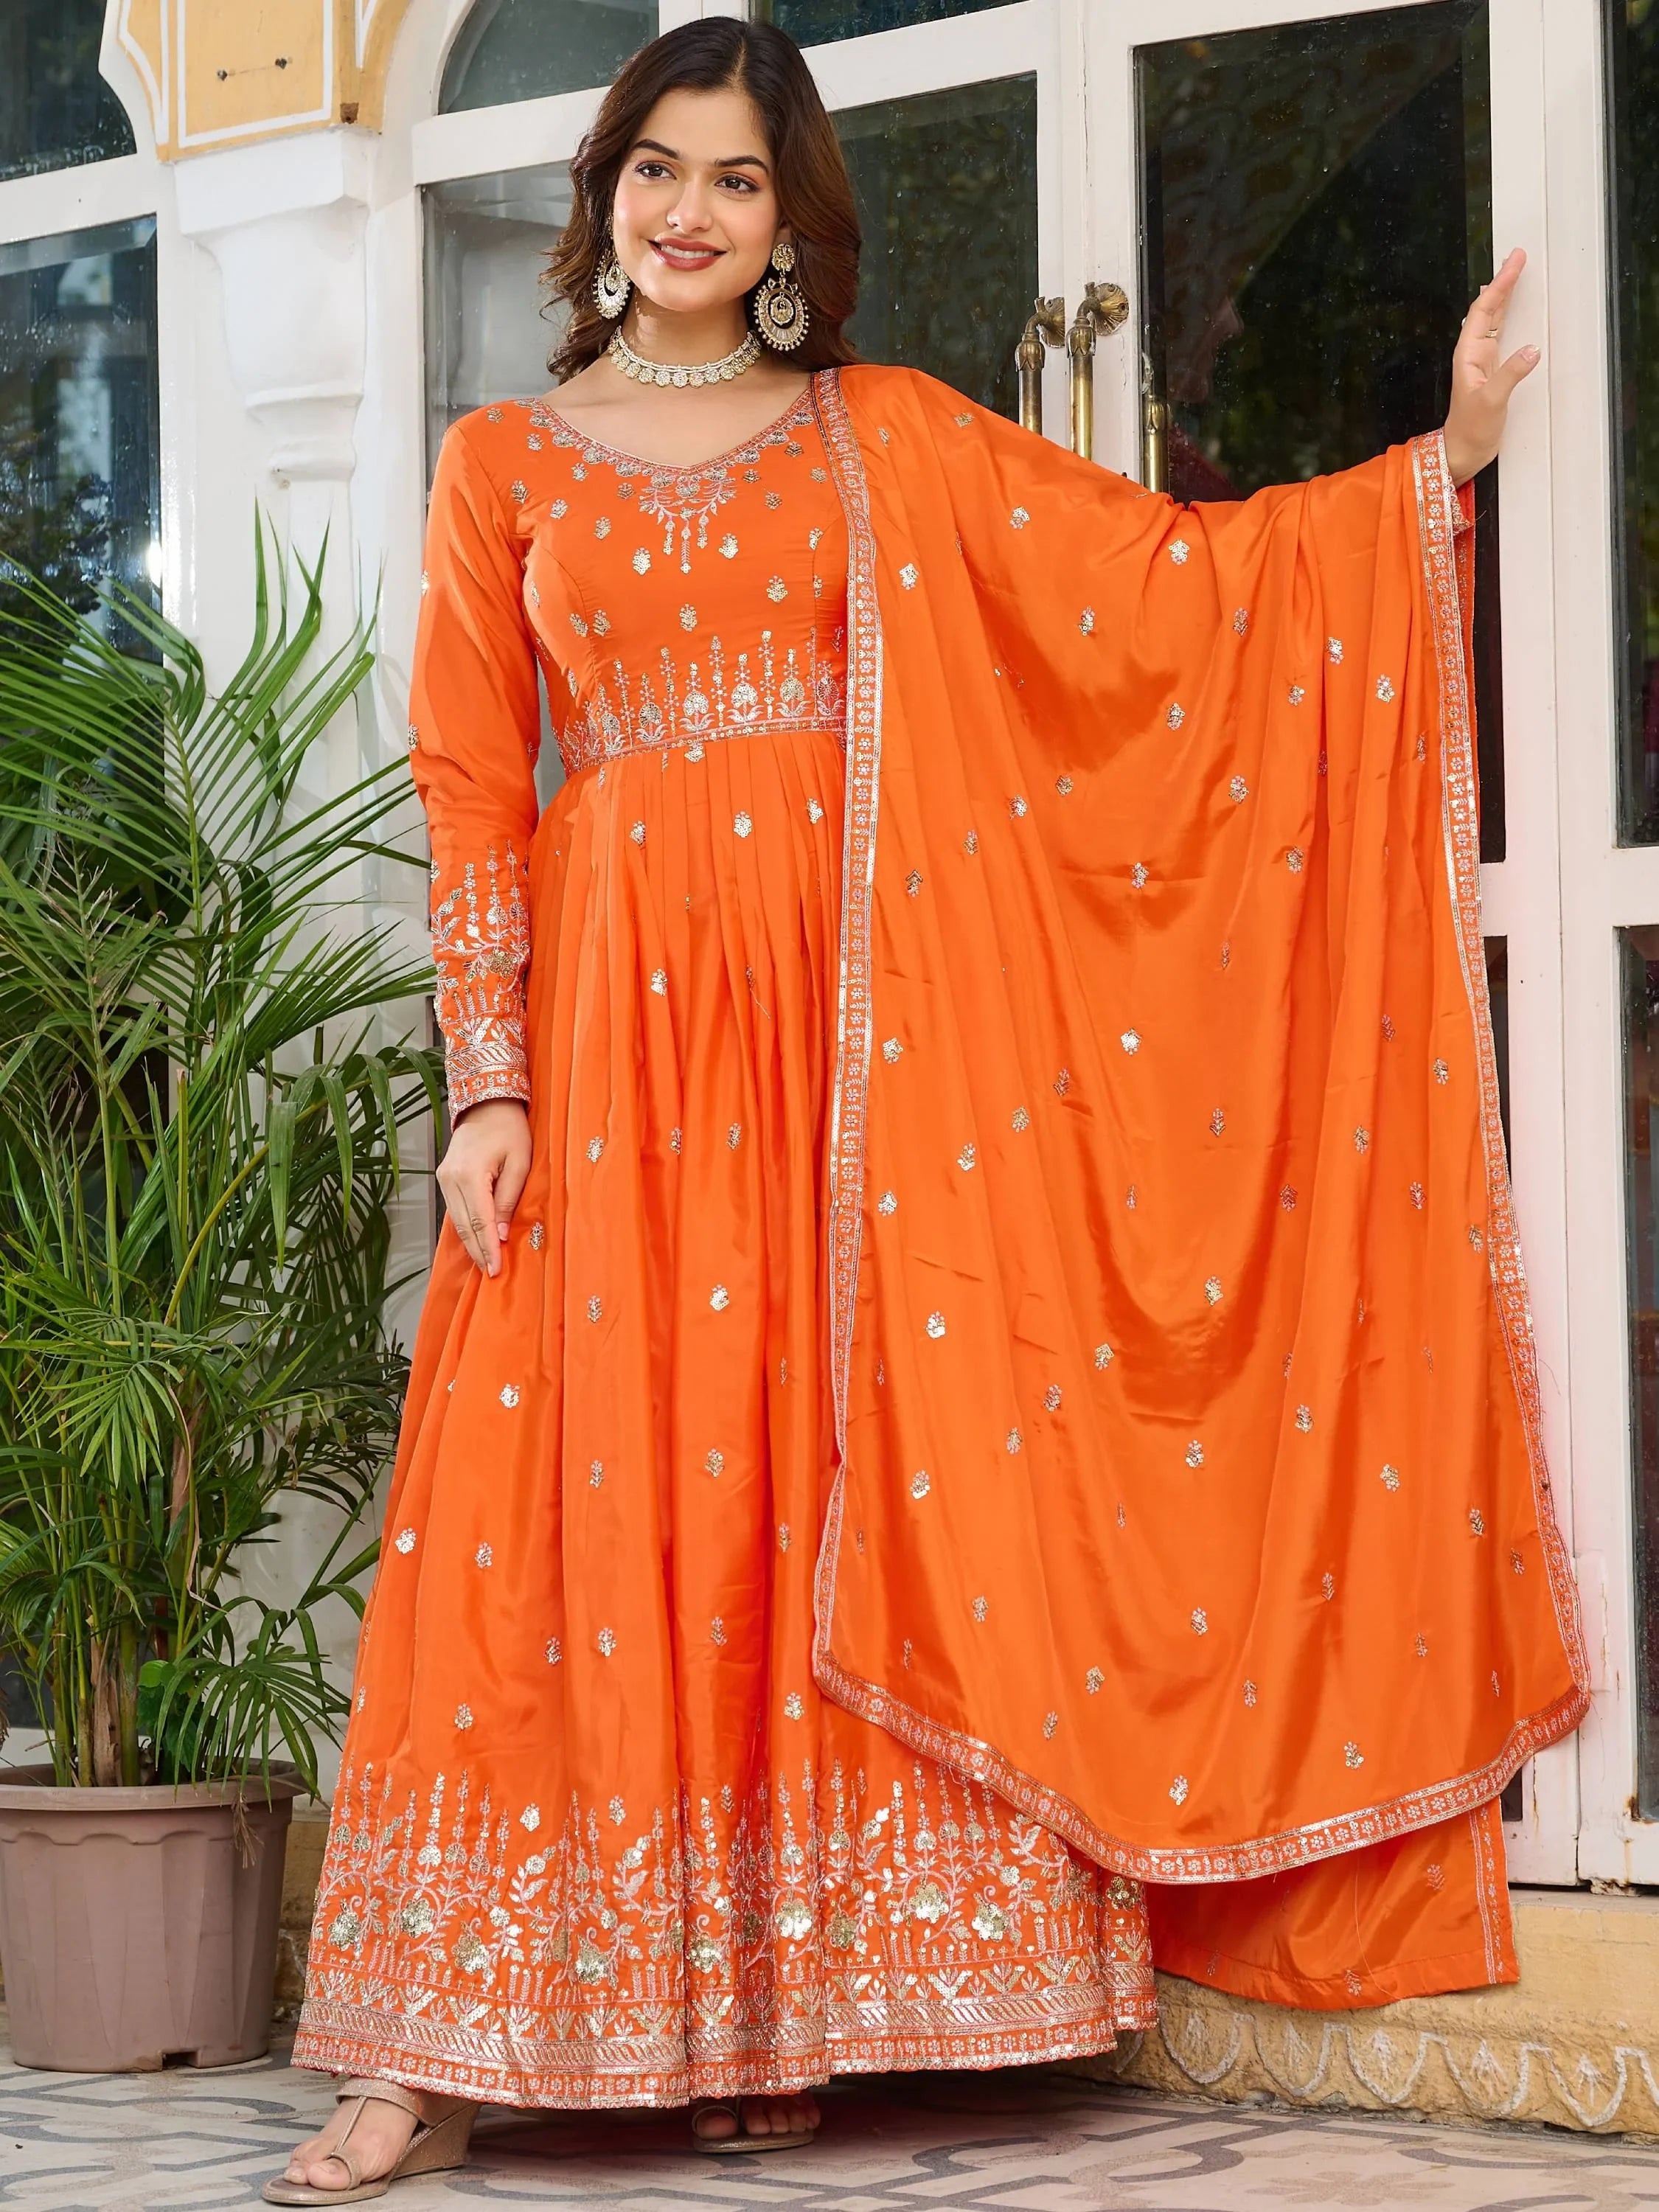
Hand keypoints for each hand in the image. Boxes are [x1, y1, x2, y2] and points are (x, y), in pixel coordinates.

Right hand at [436, 1099, 530, 1275]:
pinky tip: (475, 1240)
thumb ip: (508, 1199)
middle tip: (491, 1273)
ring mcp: (444, 1178)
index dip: (488, 1248)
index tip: (496, 1269)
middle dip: (478, 1251)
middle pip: (464, 1226)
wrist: (487, 1102)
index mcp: (470, 1175)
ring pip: (456, 1220)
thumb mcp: (519, 1163)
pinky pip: (454, 1209)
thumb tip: (501, 1234)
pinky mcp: (445, 1177)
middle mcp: (451, 1179)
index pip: (480, 1221)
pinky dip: (465, 1227)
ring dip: (470, 1242)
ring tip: (484, 1262)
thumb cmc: (510, 1128)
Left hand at [1442, 247, 1539, 485]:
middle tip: (1518, 256)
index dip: (1500, 285)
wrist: (1463, 452)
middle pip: (1489, 308)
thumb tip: (1532, 350)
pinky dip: (1507, 316)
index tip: (1514, 262)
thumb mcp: (1491, 402)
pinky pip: (1500, 334)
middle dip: (1503, 281)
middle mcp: (1474, 353)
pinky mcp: (1492, 370)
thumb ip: (1510, 375)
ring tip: (1515, 272)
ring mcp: (1482, 360)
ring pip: (1494, 318)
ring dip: (1504, 295)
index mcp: (1469, 354)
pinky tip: (1510, 307)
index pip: (1485, 310)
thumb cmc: (1470, 430)